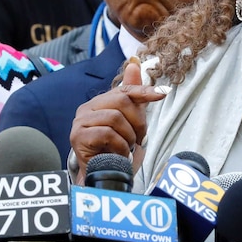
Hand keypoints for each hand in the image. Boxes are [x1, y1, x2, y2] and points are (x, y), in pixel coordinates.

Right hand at [69, 59, 168, 176]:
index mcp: (100, 102)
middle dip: (137, 122)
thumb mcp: (131, 122)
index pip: (124, 90)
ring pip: (115, 118)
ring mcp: (80, 122)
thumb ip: (133, 95)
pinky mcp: (78, 136)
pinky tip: (120, 153)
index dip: (144, 91)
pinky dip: (119, 145)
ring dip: (128, 136)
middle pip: (121, 101)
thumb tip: (134, 63)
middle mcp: (87, 108)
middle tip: (139, 139)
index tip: (163, 93)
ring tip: (127, 148)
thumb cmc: (117, 150)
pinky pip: (107, 133)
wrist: (105, 177)